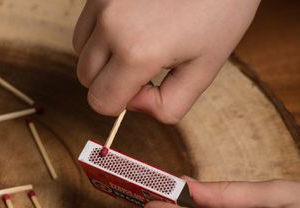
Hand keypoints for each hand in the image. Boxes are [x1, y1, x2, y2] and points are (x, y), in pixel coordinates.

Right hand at [73, 0, 259, 121]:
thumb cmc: (219, 11)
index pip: (101, 102)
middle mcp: (111, 26)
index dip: (123, 102)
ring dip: (102, 55)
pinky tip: (130, 22)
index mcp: (137, 53)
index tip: (148, 84)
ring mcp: (101, 2)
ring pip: (81, 50)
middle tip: (145, 64)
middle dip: (110, 80)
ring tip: (136, 40)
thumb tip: (133, 104)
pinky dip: (101, 31)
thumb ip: (168, 106)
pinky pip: (85, 24)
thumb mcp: (205, 69)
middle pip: (86, 78)